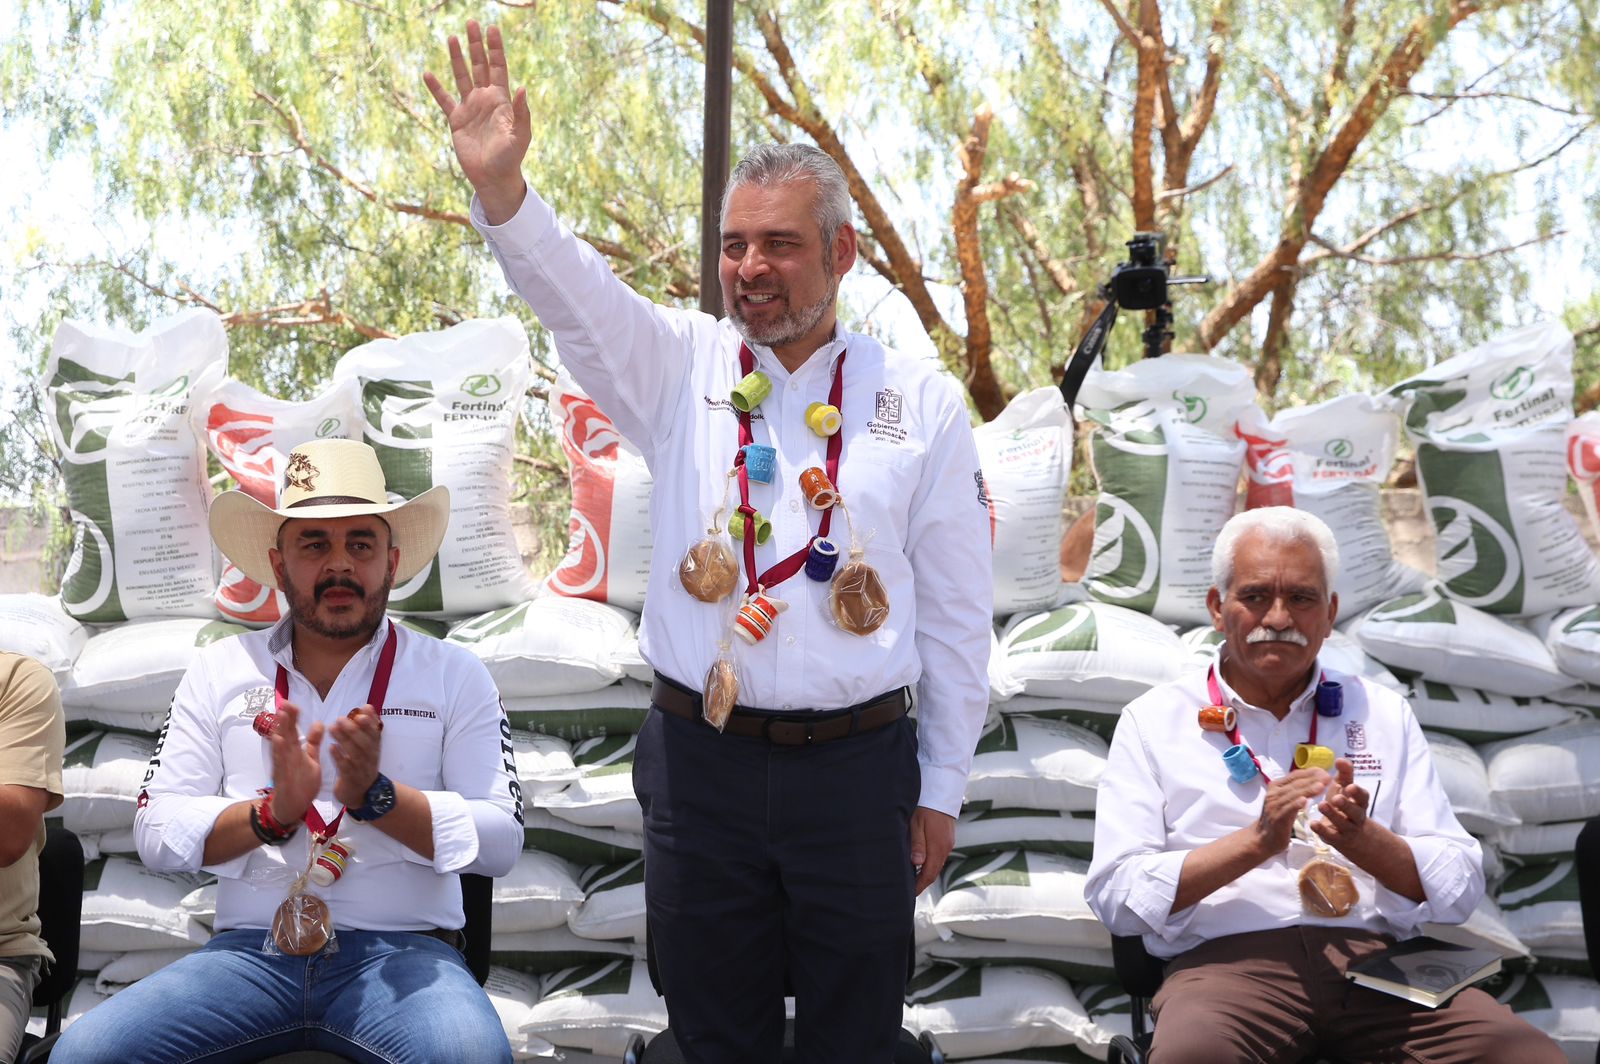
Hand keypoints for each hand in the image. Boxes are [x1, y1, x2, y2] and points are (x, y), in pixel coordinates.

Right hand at [268, 702, 323, 823]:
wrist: (293, 806)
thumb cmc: (301, 782)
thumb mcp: (311, 759)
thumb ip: (314, 742)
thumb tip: (319, 723)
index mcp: (295, 751)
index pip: (293, 731)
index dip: (293, 718)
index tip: (293, 703)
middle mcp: (287, 755)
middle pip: (286, 734)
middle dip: (285, 719)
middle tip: (285, 703)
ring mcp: (284, 765)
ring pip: (281, 746)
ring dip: (281, 730)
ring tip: (281, 716)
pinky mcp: (283, 776)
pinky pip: (281, 762)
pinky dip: (279, 752)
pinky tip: (278, 740)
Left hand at [330, 705, 384, 808]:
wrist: (362, 793)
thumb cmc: (361, 765)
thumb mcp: (367, 746)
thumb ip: (366, 728)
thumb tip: (366, 707)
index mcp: (374, 748)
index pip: (375, 732)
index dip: (371, 720)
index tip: (363, 709)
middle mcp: (370, 758)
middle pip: (366, 742)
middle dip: (355, 729)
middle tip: (341, 718)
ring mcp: (361, 769)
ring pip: (355, 754)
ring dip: (344, 740)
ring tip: (333, 728)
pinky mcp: (351, 780)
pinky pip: (346, 768)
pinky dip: (339, 757)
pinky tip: (332, 748)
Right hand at [423, 20, 530, 218]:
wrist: (494, 177)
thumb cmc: (511, 157)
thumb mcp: (521, 136)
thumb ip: (521, 113)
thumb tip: (522, 89)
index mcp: (502, 100)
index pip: (499, 67)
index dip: (496, 48)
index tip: (492, 29)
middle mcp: (485, 99)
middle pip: (480, 65)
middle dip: (476, 45)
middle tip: (472, 24)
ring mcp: (470, 108)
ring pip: (462, 76)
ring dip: (457, 58)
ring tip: (452, 38)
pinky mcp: (456, 120)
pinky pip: (444, 100)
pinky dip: (436, 88)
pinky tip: (428, 74)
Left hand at [910, 807, 955, 894]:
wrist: (941, 791)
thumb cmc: (925, 806)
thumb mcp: (916, 824)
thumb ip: (917, 844)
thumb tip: (917, 863)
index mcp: (938, 847)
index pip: (929, 874)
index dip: (919, 886)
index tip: (910, 894)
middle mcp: (945, 848)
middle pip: (934, 872)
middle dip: (923, 883)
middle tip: (910, 891)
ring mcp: (948, 843)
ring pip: (937, 864)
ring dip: (927, 873)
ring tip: (914, 880)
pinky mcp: (948, 838)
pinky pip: (939, 856)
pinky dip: (931, 864)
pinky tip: (922, 863)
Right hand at [1251, 767, 1330, 857]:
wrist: (1263, 839)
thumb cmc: (1279, 819)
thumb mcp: (1286, 801)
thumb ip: (1296, 791)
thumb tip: (1314, 780)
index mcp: (1276, 786)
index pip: (1295, 775)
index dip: (1311, 772)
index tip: (1325, 771)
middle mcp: (1274, 793)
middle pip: (1296, 783)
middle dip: (1313, 779)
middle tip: (1328, 777)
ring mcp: (1274, 805)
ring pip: (1293, 794)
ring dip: (1308, 789)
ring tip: (1321, 786)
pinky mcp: (1276, 817)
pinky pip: (1288, 808)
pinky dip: (1296, 804)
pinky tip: (1306, 801)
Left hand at [1311, 758, 1370, 856]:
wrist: (1352, 835)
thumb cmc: (1345, 805)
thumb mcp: (1346, 789)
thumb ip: (1345, 775)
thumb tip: (1341, 759)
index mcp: (1359, 803)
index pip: (1363, 797)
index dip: (1357, 792)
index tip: (1349, 786)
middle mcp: (1356, 816)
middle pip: (1355, 812)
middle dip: (1346, 805)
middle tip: (1336, 798)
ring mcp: (1347, 829)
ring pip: (1342, 824)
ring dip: (1332, 815)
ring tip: (1321, 805)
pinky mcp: (1336, 839)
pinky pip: (1331, 836)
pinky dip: (1322, 830)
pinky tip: (1313, 823)